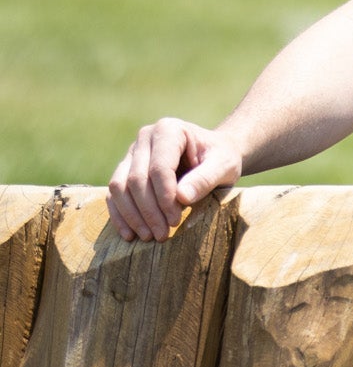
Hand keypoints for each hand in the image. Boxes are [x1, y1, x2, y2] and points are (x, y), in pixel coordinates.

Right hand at [107, 117, 243, 241]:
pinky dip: (120, 215)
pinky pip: (113, 194)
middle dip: (149, 211)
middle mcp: (145, 138)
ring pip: (119, 187)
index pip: (160, 168)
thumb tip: (181, 197)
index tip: (175, 220)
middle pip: (137, 179)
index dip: (164, 197)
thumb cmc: (220, 158)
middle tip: (163, 234)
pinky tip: (130, 234)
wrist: (213, 155)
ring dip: (132, 216)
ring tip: (149, 236)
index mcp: (169, 130)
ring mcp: (132, 153)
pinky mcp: (124, 169)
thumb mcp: (224, 166)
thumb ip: (205, 179)